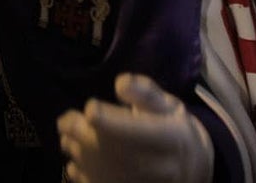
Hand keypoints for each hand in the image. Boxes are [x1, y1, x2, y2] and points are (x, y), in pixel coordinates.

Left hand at [57, 73, 212, 182]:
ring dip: (75, 149)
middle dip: (79, 133)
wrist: (189, 172)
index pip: (131, 131)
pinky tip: (79, 156)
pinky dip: (78, 169)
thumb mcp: (168, 106)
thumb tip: (120, 84)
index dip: (104, 118)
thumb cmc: (174, 132)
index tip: (91, 107)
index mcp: (169, 139)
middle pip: (107, 150)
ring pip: (96, 169)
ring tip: (70, 135)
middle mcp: (156, 167)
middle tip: (66, 120)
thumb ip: (144, 92)